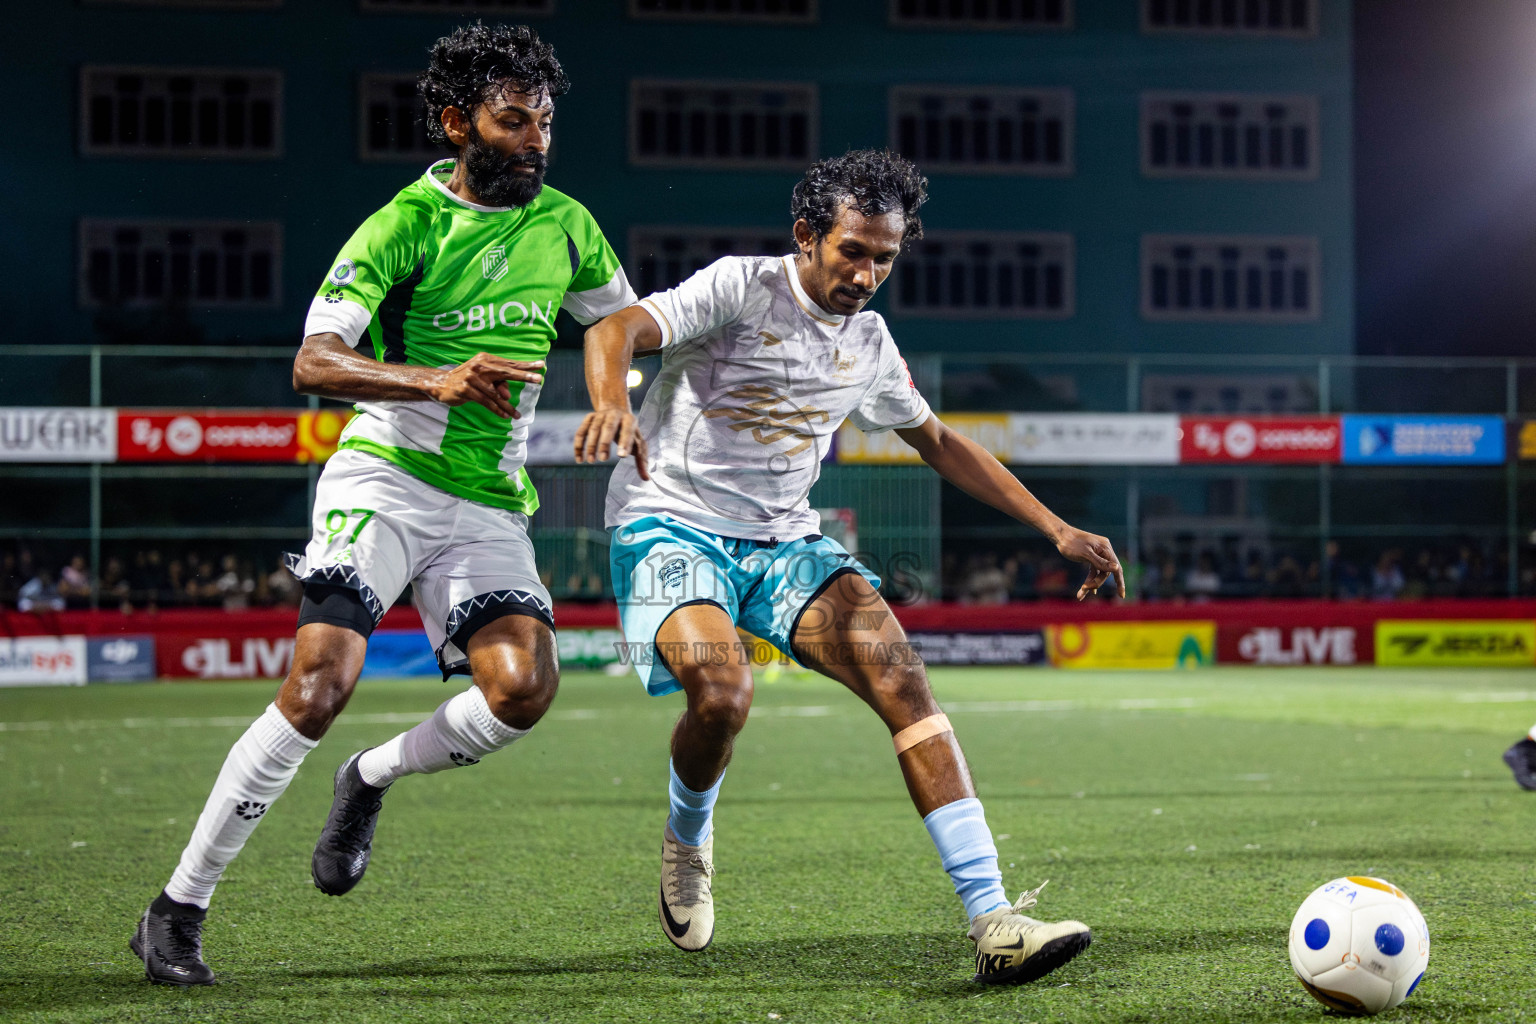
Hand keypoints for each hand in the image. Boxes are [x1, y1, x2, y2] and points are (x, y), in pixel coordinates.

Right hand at [427, 353, 544, 418]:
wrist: (441, 384)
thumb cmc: (467, 380)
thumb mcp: (483, 379)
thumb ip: (498, 384)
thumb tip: (508, 394)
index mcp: (486, 359)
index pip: (509, 363)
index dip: (525, 365)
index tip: (541, 365)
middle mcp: (480, 366)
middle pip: (506, 372)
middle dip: (523, 376)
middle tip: (538, 379)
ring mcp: (472, 377)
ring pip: (495, 393)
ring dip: (507, 406)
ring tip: (517, 415)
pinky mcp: (466, 389)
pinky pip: (486, 402)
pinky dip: (496, 409)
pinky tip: (505, 416)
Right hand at [574, 408, 649, 479]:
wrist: (616, 410)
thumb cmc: (629, 433)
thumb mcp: (638, 442)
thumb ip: (642, 460)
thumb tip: (646, 478)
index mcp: (630, 420)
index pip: (628, 431)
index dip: (625, 442)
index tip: (622, 456)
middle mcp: (615, 415)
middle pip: (609, 427)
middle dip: (605, 443)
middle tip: (603, 460)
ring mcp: (600, 415)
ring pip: (594, 429)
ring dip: (591, 446)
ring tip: (591, 461)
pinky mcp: (589, 418)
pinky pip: (581, 432)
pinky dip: (579, 445)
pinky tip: (579, 459)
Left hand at [1055, 526, 1125, 600]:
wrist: (1059, 535)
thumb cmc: (1071, 544)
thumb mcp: (1085, 554)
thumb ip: (1101, 563)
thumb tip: (1116, 568)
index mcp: (1105, 548)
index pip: (1116, 568)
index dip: (1120, 582)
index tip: (1121, 595)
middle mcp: (1104, 551)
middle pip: (1105, 572)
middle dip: (1096, 582)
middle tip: (1084, 589)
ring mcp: (1097, 554)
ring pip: (1098, 573)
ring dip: (1091, 583)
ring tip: (1080, 595)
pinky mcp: (1091, 556)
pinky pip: (1093, 570)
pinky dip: (1090, 578)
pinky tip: (1085, 589)